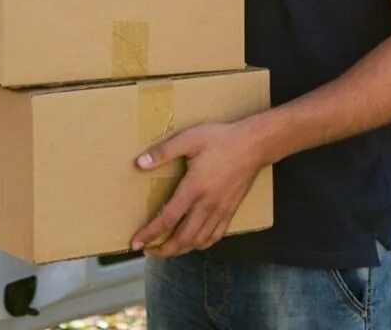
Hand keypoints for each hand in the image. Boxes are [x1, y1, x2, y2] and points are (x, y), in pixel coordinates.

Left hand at [129, 119, 268, 257]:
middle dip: (163, 250)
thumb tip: (139, 163)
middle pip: (183, 239)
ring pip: (199, 241)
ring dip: (181, 250)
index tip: (136, 243)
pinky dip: (201, 244)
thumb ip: (164, 152)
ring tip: (167, 250)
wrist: (254, 145)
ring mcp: (220, 210)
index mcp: (193, 189)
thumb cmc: (222, 139)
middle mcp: (207, 205)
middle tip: (148, 252)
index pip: (167, 220)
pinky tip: (194, 243)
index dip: (149, 234)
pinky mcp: (231, 211)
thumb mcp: (190, 139)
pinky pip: (215, 236)